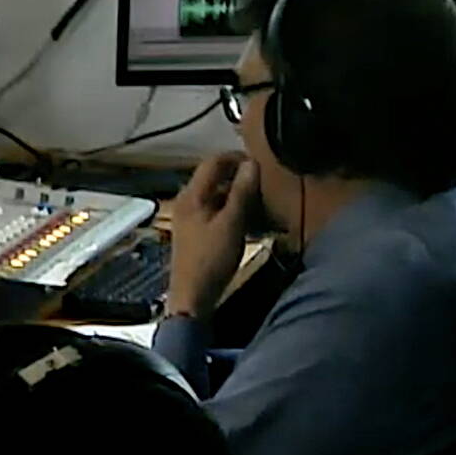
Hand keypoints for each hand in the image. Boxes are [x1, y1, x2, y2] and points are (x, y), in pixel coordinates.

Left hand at [166, 153, 260, 319]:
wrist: (192, 296)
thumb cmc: (211, 260)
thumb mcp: (231, 223)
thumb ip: (241, 192)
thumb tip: (252, 163)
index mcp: (191, 195)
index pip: (213, 161)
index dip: (238, 158)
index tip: (263, 164)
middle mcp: (187, 202)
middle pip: (216, 178)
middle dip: (242, 178)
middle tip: (267, 184)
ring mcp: (191, 217)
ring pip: (219, 196)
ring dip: (241, 197)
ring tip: (265, 204)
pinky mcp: (197, 232)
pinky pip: (218, 212)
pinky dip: (235, 213)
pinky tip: (253, 224)